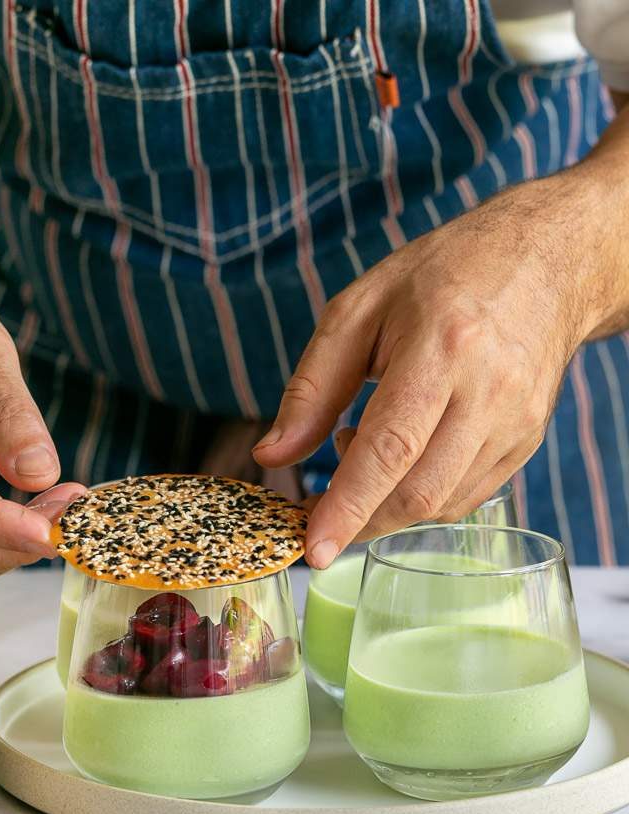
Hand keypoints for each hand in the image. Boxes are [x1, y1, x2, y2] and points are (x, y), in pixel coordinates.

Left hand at [254, 168, 625, 567]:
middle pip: (419, 491)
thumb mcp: (359, 309)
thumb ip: (311, 387)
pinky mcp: (527, 440)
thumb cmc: (442, 276)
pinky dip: (420, 497)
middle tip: (318, 513)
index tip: (313, 550)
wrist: (544, 262)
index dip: (348, 506)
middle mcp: (489, 391)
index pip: (390, 448)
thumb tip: (272, 455)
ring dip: (387, 507)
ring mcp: (516, 421)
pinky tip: (400, 460)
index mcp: (442, 347)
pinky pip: (465, 495)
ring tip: (360, 456)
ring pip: (443, 503)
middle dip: (361, 521)